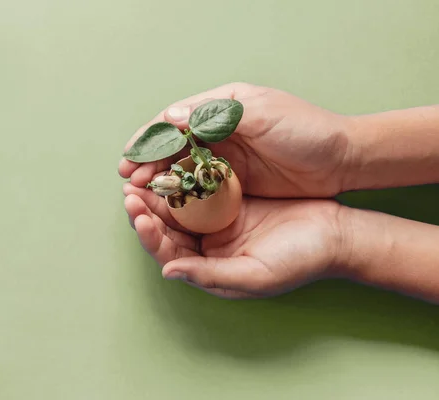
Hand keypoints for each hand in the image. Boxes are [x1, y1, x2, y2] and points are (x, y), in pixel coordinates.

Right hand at [119, 82, 353, 197]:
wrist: (342, 160)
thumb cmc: (305, 130)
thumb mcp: (262, 114)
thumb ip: (217, 114)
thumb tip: (172, 116)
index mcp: (222, 107)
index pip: (176, 121)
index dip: (151, 138)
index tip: (130, 156)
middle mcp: (219, 131)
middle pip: (173, 146)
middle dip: (148, 162)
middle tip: (128, 180)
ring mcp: (226, 158)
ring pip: (182, 168)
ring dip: (160, 180)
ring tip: (139, 194)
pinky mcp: (234, 181)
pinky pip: (199, 187)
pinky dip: (181, 194)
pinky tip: (167, 205)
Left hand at [123, 184, 345, 298]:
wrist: (337, 234)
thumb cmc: (299, 261)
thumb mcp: (254, 275)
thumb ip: (210, 275)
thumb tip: (168, 271)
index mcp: (208, 265)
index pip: (167, 251)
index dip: (148, 234)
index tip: (137, 213)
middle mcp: (207, 243)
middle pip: (166, 226)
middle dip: (146, 207)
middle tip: (130, 188)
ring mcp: (218, 218)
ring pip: (179, 203)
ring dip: (161, 189)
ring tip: (144, 173)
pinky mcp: (231, 195)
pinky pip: (201, 184)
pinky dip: (188, 174)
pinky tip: (176, 161)